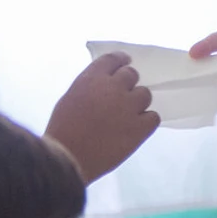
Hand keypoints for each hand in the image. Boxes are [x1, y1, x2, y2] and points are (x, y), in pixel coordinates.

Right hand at [42, 53, 158, 182]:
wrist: (68, 158)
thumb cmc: (62, 131)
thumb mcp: (70, 99)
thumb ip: (89, 88)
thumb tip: (104, 84)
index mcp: (91, 79)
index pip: (113, 59)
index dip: (121, 60)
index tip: (126, 62)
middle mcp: (113, 88)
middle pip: (131, 75)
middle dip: (128, 84)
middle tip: (122, 96)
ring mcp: (129, 106)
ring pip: (145, 94)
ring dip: (137, 102)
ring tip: (126, 115)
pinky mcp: (141, 126)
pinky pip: (153, 116)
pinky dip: (146, 121)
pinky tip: (136, 128)